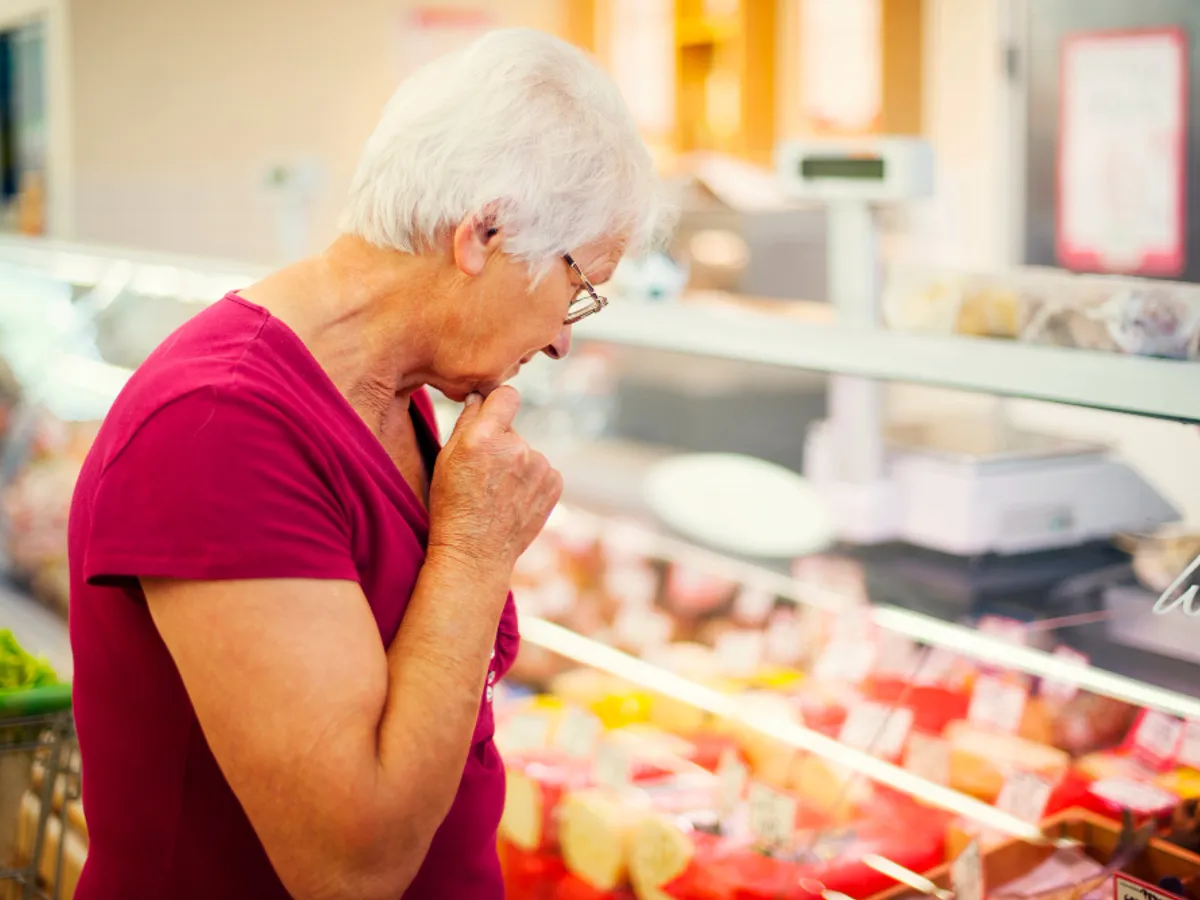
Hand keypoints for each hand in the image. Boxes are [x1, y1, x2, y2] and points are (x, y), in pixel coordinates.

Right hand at [428, 387, 562, 571]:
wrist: (475, 553)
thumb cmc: (453, 506)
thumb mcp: (446, 460)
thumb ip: (466, 422)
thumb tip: (480, 397)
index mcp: (484, 437)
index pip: (506, 395)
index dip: (499, 403)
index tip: (493, 413)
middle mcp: (516, 447)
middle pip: (513, 429)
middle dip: (501, 443)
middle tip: (485, 474)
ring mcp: (539, 466)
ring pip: (527, 453)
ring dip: (517, 464)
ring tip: (498, 493)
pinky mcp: (554, 483)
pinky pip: (543, 471)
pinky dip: (532, 481)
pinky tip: (514, 500)